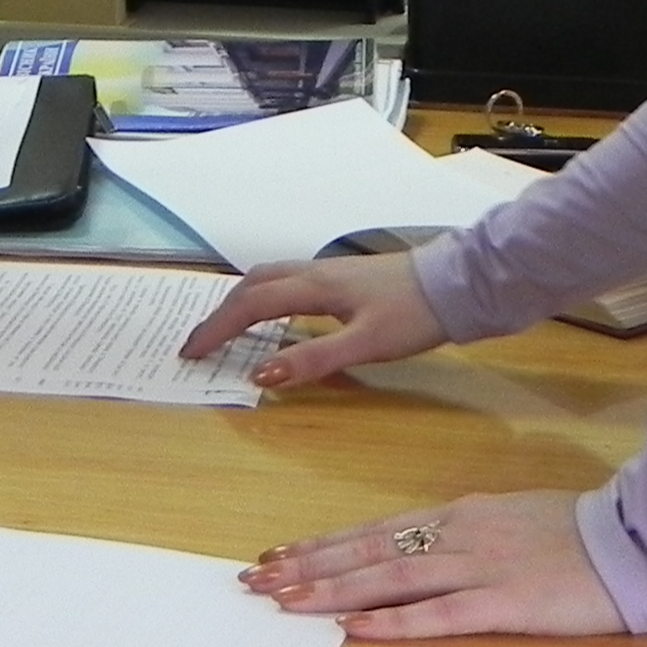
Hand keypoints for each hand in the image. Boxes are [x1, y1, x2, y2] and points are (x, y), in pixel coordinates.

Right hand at [178, 252, 440, 389]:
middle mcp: (313, 273)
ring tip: (226, 326)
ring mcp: (329, 272)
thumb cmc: (413, 315)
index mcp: (313, 287)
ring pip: (270, 278)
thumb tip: (260, 375)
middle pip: (252, 285)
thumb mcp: (365, 344)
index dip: (217, 329)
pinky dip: (265, 297)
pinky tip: (276, 315)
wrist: (456, 283)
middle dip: (221, 312)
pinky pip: (287, 282)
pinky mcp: (343, 277)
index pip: (250, 306)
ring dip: (241, 300)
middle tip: (199, 342)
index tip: (190, 353)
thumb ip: (313, 359)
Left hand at [238, 489, 625, 639]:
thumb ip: (465, 536)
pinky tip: (355, 628)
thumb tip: (421, 551)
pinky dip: (393, 620)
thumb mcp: (512, 522)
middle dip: (309, 567)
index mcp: (459, 517)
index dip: (324, 546)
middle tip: (256, 580)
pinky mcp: (507, 602)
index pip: (376, 532)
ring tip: (285, 602)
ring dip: (333, 590)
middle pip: (369, 552)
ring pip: (390, 578)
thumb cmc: (580, 535)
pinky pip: (439, 612)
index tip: (278, 556)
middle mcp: (458, 534)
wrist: (639, 540)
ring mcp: (480, 566)